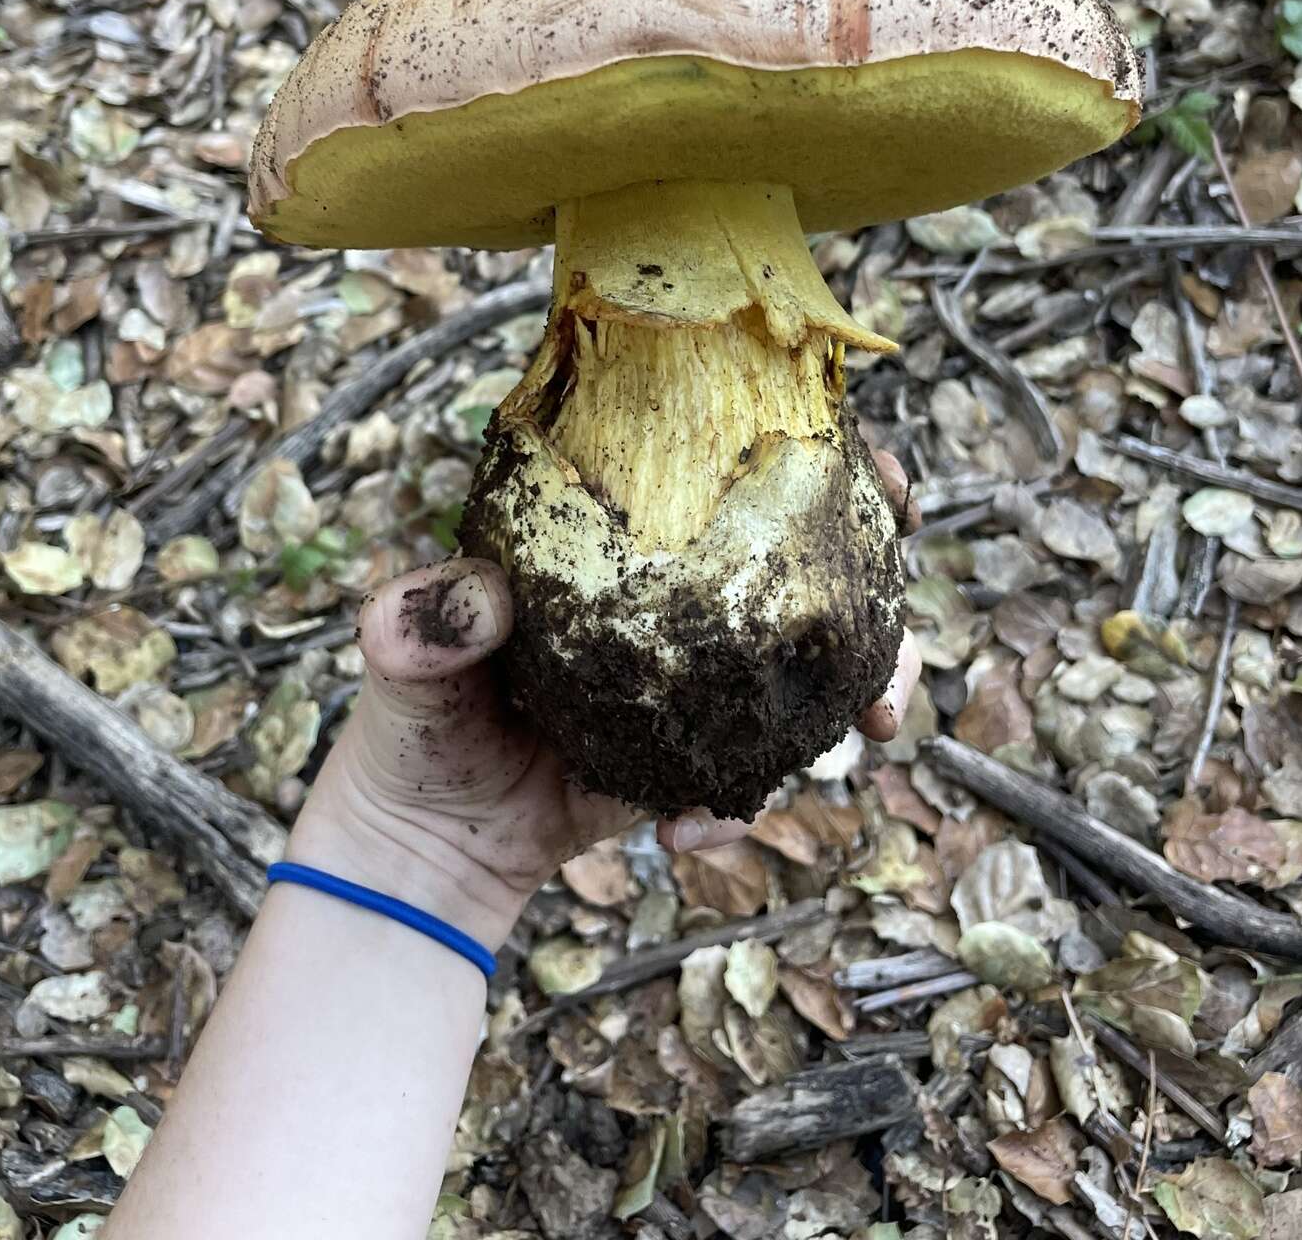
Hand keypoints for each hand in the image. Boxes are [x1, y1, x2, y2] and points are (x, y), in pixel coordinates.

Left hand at [290, 450, 922, 950]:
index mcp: (624, 535)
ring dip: (866, 687)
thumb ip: (422, 618)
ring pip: (815, 666)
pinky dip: (742, 804)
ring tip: (878, 725)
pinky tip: (692, 832)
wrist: (421, 848)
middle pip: (812, 562)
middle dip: (882, 576)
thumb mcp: (402, 653)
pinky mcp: (700, 760)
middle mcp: (681, 595)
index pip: (730, 463)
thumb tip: (475, 597)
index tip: (874, 470)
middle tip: (900, 609)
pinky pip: (757, 770)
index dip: (816, 452)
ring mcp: (701, 677)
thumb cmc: (410, 719)